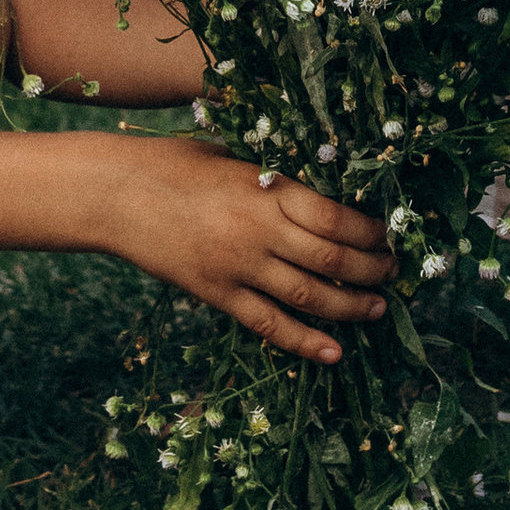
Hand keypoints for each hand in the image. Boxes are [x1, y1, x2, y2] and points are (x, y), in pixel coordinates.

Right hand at [108, 139, 392, 363]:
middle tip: (392, 272)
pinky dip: (305, 342)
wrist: (117, 193)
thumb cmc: (176, 163)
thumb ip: (279, 178)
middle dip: (370, 269)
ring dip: (350, 306)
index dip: (369, 231)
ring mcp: (238, 267)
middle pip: (331, 258)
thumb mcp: (235, 156)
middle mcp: (258, 231)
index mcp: (266, 188)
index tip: (388, 234)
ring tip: (376, 308)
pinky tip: (333, 352)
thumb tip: (328, 191)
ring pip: (309, 296)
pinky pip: (269, 324)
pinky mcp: (217, 294)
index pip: (335, 217)